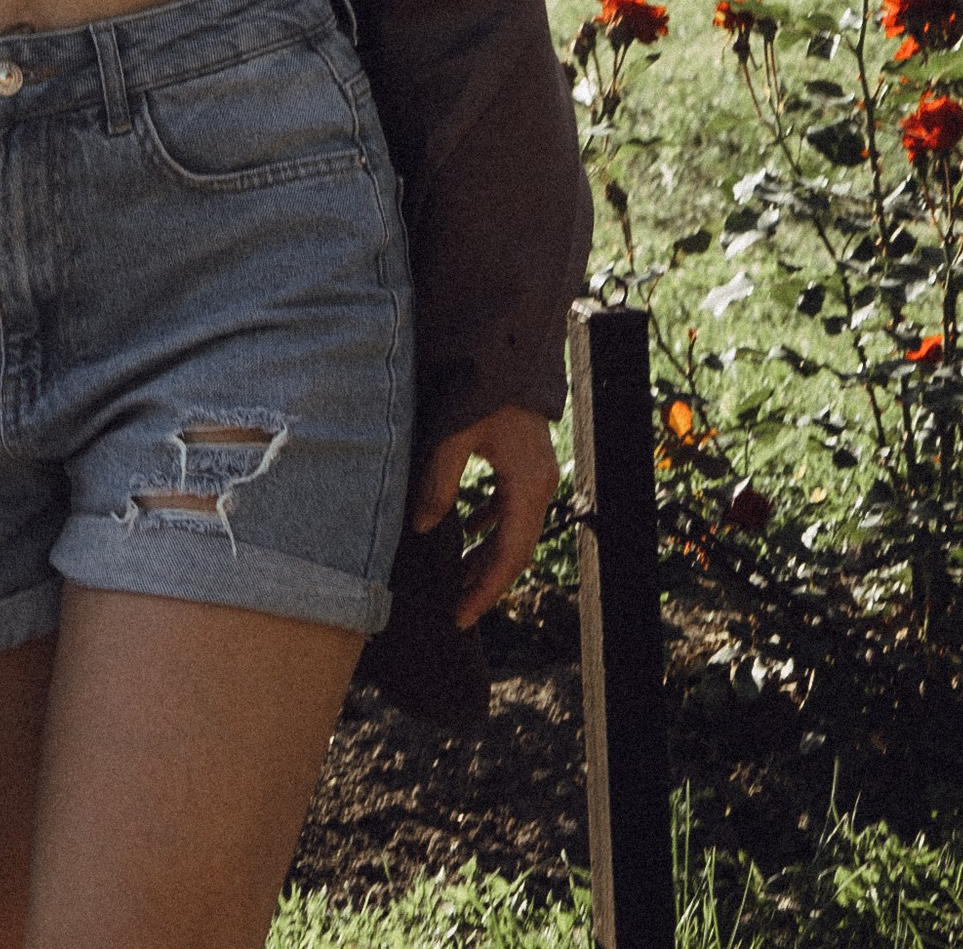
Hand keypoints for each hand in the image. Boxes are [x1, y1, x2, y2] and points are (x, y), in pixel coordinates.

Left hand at [411, 404, 557, 630]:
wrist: (506, 345)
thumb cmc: (480, 387)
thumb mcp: (453, 435)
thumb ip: (437, 482)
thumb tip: (422, 527)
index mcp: (527, 484)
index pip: (509, 555)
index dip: (485, 590)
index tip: (460, 618)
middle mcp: (540, 483)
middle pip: (515, 548)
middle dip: (486, 580)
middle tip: (456, 608)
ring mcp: (537, 470)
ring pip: (514, 528)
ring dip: (488, 553)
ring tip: (458, 577)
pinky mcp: (526, 458)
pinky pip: (512, 504)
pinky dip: (491, 522)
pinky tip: (468, 527)